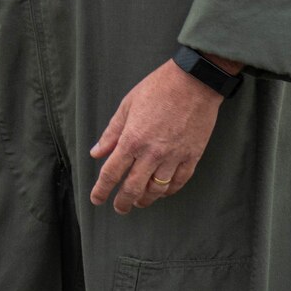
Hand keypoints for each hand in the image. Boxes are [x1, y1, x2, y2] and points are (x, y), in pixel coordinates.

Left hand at [89, 59, 223, 212]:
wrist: (194, 82)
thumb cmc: (157, 89)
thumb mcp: (127, 106)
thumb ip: (111, 132)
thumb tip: (96, 153)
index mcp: (132, 139)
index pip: (111, 173)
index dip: (101, 190)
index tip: (96, 199)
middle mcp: (152, 153)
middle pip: (133, 188)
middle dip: (123, 202)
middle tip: (119, 208)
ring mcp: (174, 157)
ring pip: (157, 190)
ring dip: (146, 199)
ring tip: (139, 201)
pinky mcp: (192, 156)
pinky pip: (179, 182)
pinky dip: (169, 191)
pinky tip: (162, 192)